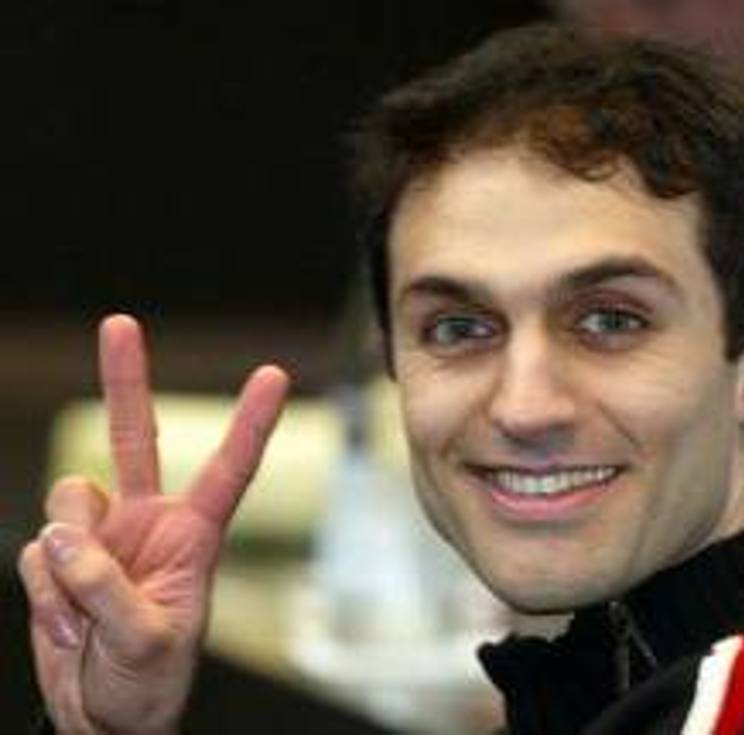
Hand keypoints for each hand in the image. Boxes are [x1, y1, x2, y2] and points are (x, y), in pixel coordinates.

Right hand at [18, 314, 289, 733]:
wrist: (103, 714)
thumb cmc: (147, 684)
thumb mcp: (145, 644)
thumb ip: (108, 589)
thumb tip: (62, 534)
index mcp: (193, 537)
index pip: (229, 470)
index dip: (250, 422)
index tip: (275, 375)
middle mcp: (147, 522)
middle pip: (133, 438)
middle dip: (125, 381)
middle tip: (120, 324)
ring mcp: (101, 535)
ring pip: (66, 501)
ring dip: (63, 563)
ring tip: (81, 618)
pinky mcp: (62, 556)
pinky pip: (38, 550)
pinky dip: (43, 592)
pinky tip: (65, 626)